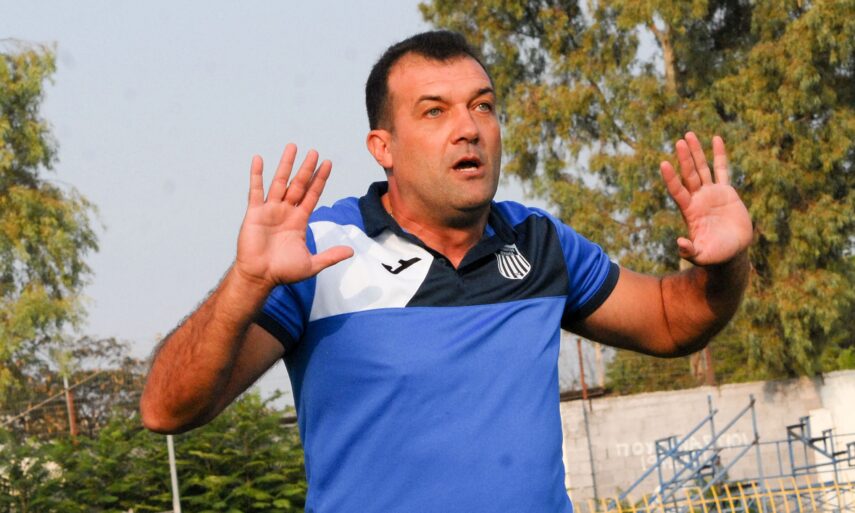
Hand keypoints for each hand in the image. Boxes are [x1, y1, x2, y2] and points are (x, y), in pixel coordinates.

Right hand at [234, 144, 352, 286]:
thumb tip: (351, 251)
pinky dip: (256, 175)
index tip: (327, 164)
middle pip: (298, 185)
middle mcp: (286, 212)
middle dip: (307, 169)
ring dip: (286, 165)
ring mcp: (270, 210)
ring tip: (292, 147)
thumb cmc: (283, 271)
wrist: (260, 277)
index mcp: (299, 221)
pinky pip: (256, 190)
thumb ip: (330, 256)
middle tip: (315, 152)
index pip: (312, 195)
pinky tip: (259, 159)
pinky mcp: (255, 213)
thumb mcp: (312, 264)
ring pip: (279, 182)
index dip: (320, 180)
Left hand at [660, 132, 751, 265]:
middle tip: (679, 141)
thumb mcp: (701, 255)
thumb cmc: (714, 256)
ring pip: (702, 168)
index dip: (671, 178)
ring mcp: (710, 194)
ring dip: (696, 152)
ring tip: (688, 135)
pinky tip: (716, 139)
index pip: (677, 191)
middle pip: (689, 175)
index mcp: (689, 211)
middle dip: (684, 158)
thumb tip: (679, 243)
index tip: (664, 163)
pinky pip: (722, 169)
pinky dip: (719, 155)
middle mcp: (697, 199)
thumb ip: (689, 250)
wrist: (731, 253)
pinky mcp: (726, 192)